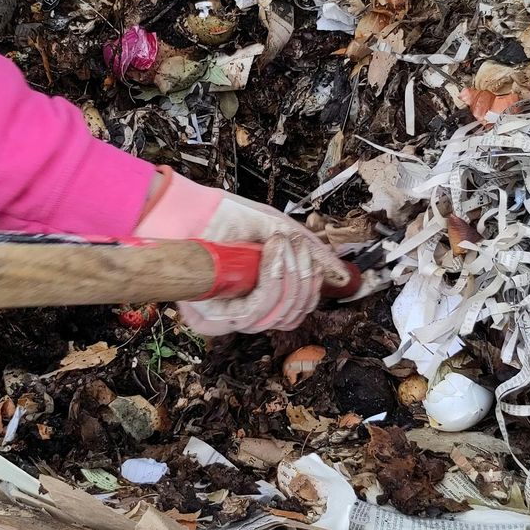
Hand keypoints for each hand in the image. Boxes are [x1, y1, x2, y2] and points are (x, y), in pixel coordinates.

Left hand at [135, 169, 349, 334]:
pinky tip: (272, 250)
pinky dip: (272, 279)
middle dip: (303, 280)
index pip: (294, 314)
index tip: (317, 263)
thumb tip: (340, 277)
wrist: (188, 209)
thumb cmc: (227, 218)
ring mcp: (225, 320)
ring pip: (276, 317)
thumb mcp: (277, 232)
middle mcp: (240, 314)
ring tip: (281, 242)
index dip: (311, 292)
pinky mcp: (210, 320)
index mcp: (256, 299)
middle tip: (298, 247)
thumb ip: (309, 256)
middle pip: (290, 317)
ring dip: (288, 275)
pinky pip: (256, 313)